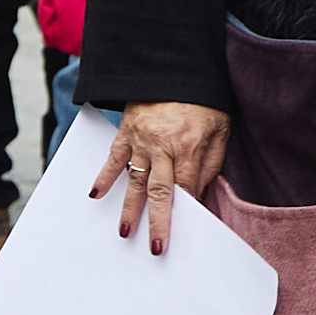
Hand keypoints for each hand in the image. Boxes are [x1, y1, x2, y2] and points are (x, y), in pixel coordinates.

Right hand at [94, 100, 231, 253]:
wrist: (175, 66)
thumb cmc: (202, 99)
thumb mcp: (220, 129)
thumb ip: (212, 162)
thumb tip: (202, 193)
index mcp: (188, 147)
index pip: (188, 189)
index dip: (188, 212)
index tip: (186, 232)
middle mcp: (162, 147)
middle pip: (160, 193)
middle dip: (158, 222)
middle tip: (156, 248)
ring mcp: (141, 140)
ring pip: (134, 181)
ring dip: (129, 208)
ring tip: (125, 232)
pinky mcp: (126, 132)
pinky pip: (113, 158)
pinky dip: (103, 176)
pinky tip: (96, 194)